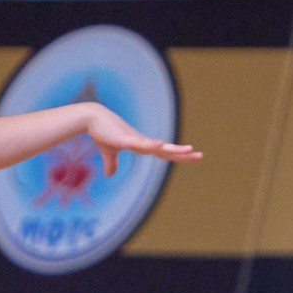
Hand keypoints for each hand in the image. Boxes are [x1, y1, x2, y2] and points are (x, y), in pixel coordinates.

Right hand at [83, 104, 201, 175]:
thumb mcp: (108, 152)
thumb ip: (111, 163)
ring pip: (158, 147)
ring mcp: (136, 140)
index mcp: (141, 146)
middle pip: (166, 150)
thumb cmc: (101, 133)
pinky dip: (151, 144)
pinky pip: (141, 143)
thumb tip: (110, 174)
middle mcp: (143, 142)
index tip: (192, 156)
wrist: (91, 118)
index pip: (163, 153)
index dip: (177, 156)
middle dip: (183, 154)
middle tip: (200, 156)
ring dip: (173, 149)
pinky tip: (161, 145)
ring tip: (189, 150)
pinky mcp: (126, 139)